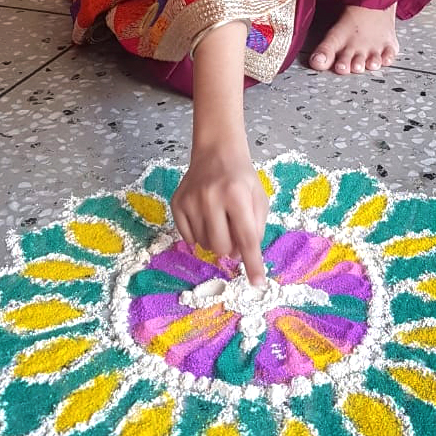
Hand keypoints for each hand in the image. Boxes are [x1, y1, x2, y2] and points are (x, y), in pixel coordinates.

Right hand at [171, 144, 267, 285]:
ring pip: (203, 245)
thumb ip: (255, 229)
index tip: (257, 283)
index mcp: (236, 195)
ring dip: (215, 240)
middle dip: (230, 248)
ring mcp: (190, 201)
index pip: (246, 238)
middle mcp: (211, 198)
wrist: (216, 152)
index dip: (253, 263)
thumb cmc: (242, 178)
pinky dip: (199, 235)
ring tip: (220, 220)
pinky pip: (187, 238)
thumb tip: (241, 257)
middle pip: (221, 247)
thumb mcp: (259, 199)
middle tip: (233, 232)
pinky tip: (205, 218)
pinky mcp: (176, 203)